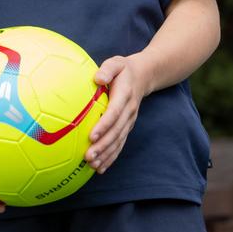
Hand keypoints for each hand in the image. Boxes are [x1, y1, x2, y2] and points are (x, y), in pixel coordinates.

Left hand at [86, 53, 150, 173]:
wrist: (143, 76)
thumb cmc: (123, 69)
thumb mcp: (116, 63)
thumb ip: (107, 69)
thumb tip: (97, 78)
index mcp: (124, 96)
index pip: (114, 113)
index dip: (104, 125)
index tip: (92, 136)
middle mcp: (129, 111)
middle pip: (116, 132)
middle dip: (103, 146)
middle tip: (88, 157)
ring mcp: (129, 121)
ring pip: (118, 141)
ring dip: (106, 155)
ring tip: (93, 166)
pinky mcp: (127, 127)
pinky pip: (120, 144)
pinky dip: (111, 157)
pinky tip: (100, 168)